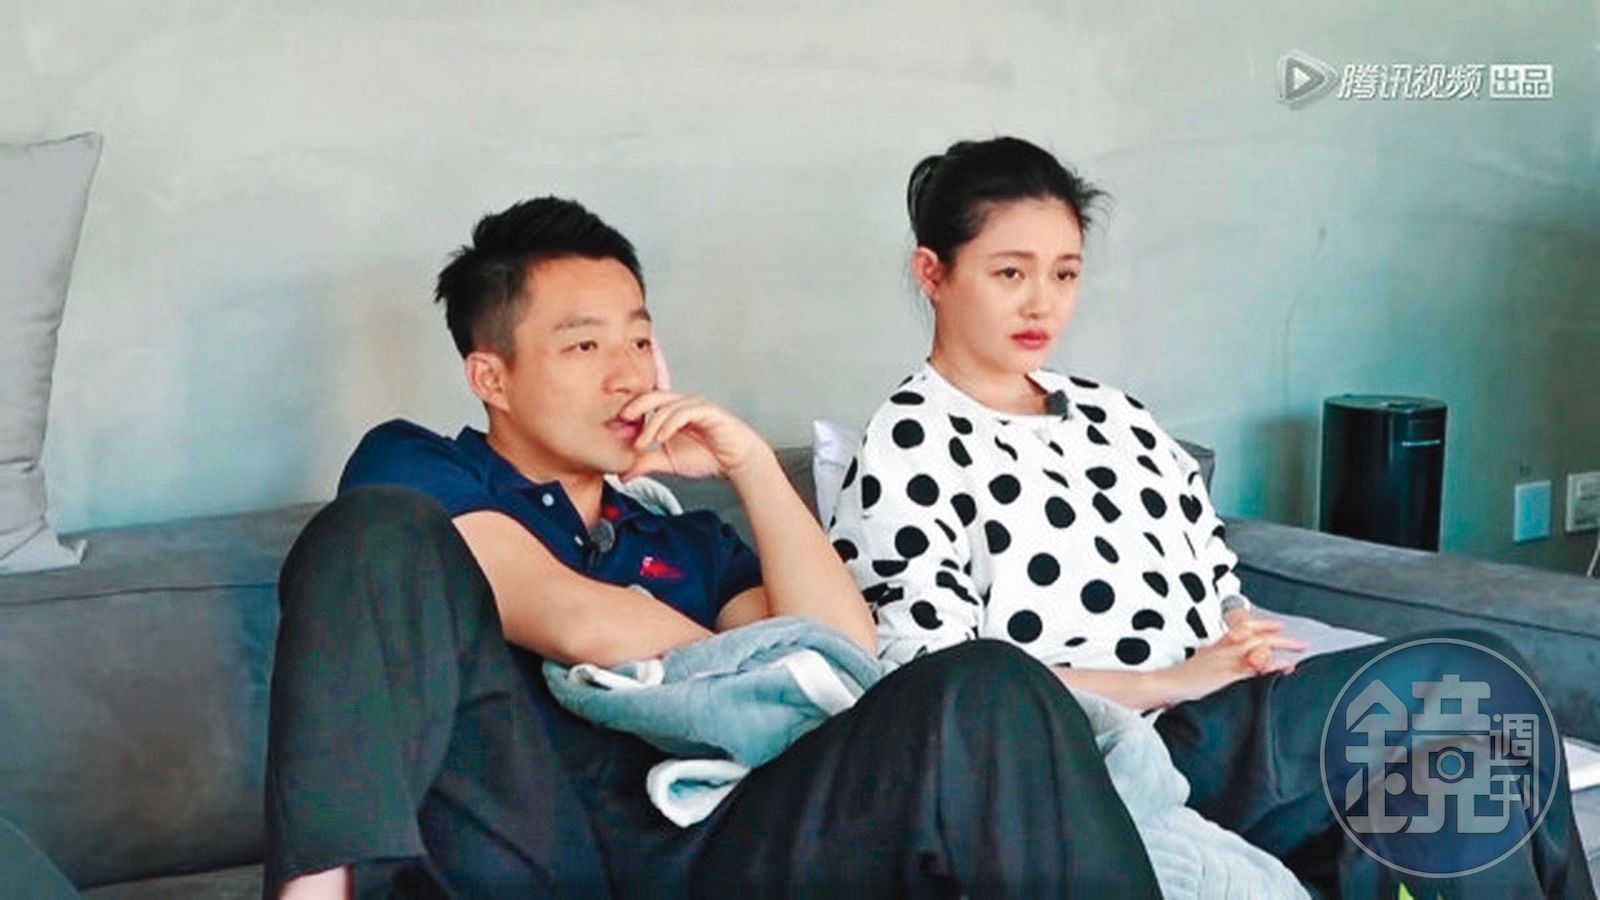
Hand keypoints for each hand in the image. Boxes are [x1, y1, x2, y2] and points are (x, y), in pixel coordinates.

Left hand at [617, 391, 770, 481]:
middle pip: (653, 396)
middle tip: (621, 421)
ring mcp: (696, 405)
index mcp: (671, 412)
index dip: (630, 410)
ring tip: (643, 443)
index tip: (614, 425)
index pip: (646, 403)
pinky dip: (671, 424)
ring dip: (652, 424)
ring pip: (668, 406)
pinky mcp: (709, 412)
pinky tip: (662, 438)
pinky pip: (686, 412)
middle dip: (635, 406)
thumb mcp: (668, 461)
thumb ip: (646, 463)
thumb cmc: (707, 456)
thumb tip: (622, 474)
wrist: (736, 462)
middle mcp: (683, 404)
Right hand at [1153, 612, 1308, 706]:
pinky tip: (1286, 666)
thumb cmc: (1179, 680)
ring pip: (1259, 646)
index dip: (1262, 624)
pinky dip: (1273, 665)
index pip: (1243, 628)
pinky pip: (1256, 668)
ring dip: (1282, 646)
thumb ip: (1210, 658)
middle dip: (1280, 636)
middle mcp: (1224, 649)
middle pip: (1256, 634)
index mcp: (1217, 646)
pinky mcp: (1228, 676)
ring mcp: (1227, 661)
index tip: (1278, 624)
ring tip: (1299, 649)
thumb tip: (1214, 657)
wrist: (1165, 685)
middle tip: (1300, 641)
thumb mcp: (1197, 663)